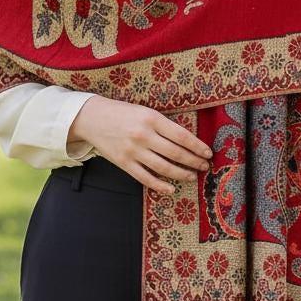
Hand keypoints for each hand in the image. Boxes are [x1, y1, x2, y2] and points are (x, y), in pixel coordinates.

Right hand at [68, 94, 212, 195]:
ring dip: (181, 174)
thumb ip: (163, 125)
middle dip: (194, 161)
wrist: (92, 118)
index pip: (181, 136)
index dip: (197, 146)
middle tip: (204, 166)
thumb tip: (186, 141)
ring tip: (192, 176)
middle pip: (175, 153)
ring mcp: (133, 151)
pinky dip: (160, 185)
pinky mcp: (124, 163)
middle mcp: (144, 135)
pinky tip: (171, 189)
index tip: (208, 153)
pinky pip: (145, 178)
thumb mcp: (145, 112)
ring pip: (163, 167)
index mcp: (152, 118)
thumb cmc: (123, 113)